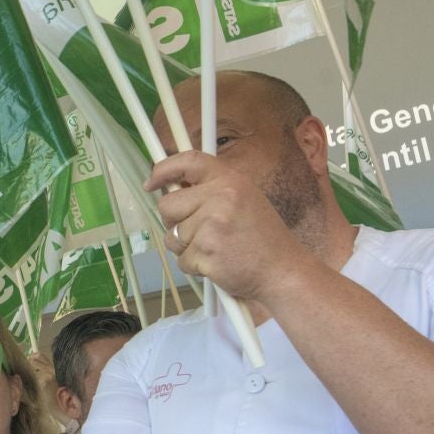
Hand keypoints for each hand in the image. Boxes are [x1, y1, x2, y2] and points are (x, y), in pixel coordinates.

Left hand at [146, 151, 315, 303]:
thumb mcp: (244, 200)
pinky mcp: (205, 252)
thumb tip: (172, 188)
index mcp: (230, 180)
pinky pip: (181, 260)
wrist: (282, 271)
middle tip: (198, 232)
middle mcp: (220, 197)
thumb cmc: (262, 238)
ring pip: (171, 236)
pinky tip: (217, 264)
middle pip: (167, 205)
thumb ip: (211, 191)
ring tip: (215, 249)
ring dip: (186, 248)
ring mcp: (211, 225)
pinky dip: (194, 266)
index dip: (163, 169)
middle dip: (174, 222)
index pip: (188, 162)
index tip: (151, 182)